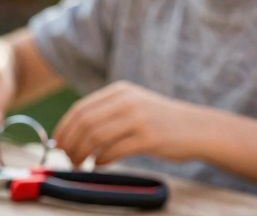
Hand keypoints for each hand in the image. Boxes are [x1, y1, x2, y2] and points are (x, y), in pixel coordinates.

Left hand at [53, 81, 197, 166]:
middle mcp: (126, 101)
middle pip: (85, 122)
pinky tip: (99, 164)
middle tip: (66, 156)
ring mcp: (138, 118)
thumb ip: (107, 112)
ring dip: (82, 153)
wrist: (199, 128)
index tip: (57, 142)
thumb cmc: (161, 121)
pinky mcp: (150, 138)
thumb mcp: (133, 105)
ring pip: (96, 136)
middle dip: (70, 142)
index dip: (64, 127)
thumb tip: (73, 131)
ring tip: (80, 163)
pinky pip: (115, 150)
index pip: (80, 108)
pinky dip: (102, 159)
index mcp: (119, 91)